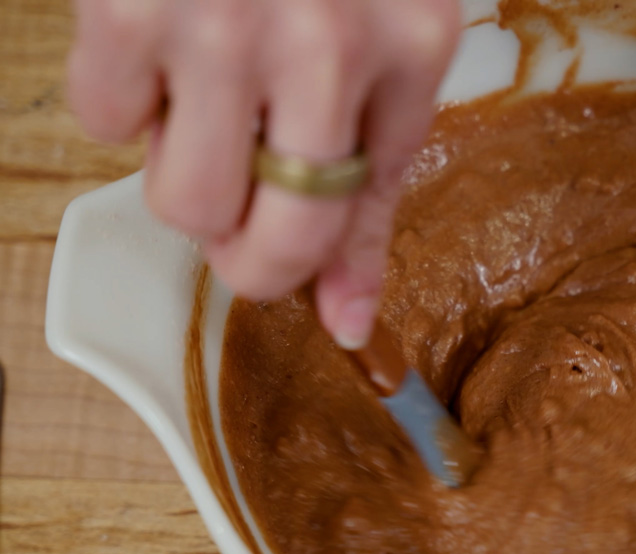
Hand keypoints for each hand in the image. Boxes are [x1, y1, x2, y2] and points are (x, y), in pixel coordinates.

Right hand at [68, 0, 459, 348]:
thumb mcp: (392, 32)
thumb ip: (375, 173)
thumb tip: (349, 319)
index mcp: (412, 49)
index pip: (366, 213)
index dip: (321, 264)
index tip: (310, 293)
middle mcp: (327, 47)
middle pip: (272, 245)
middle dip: (248, 256)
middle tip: (236, 215)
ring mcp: (225, 25)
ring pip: (181, 204)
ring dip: (182, 170)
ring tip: (203, 101)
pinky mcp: (128, 7)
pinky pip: (102, 123)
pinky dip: (122, 97)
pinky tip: (159, 41)